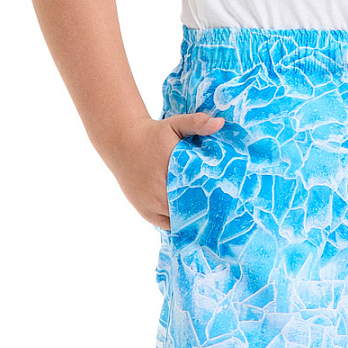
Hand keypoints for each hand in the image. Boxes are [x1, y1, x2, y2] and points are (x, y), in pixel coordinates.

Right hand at [128, 111, 225, 231]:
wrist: (122, 142)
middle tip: (222, 211)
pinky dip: (179, 222)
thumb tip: (221, 122)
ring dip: (192, 218)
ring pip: (179, 220)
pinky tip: (191, 220)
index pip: (198, 193)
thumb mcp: (174, 124)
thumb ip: (197, 123)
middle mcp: (160, 192)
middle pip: (190, 209)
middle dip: (205, 210)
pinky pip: (167, 224)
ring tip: (209, 218)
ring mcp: (151, 204)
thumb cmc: (153, 134)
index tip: (225, 199)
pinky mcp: (145, 211)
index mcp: (171, 172)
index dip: (212, 198)